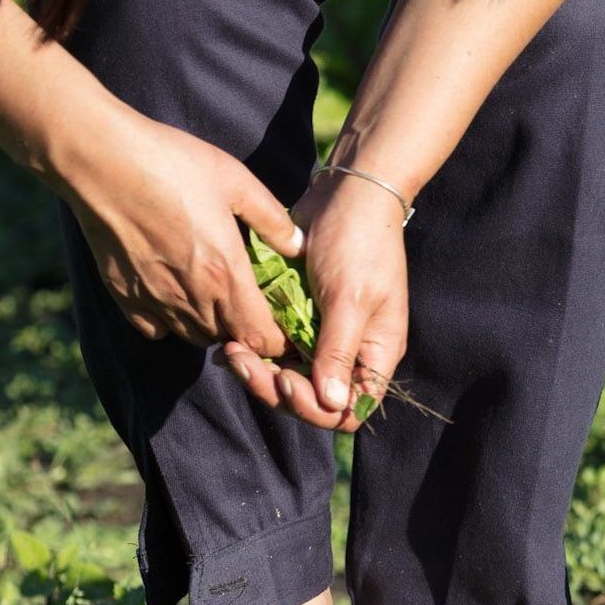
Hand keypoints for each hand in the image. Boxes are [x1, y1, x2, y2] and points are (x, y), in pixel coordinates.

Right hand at [56, 107, 302, 353]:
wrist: (99, 158)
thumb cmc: (171, 164)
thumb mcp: (237, 182)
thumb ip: (273, 220)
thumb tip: (299, 247)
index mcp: (226, 275)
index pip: (261, 338)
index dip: (275, 337)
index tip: (278, 319)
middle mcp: (192, 297)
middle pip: (230, 340)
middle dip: (244, 330)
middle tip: (248, 302)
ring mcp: (155, 300)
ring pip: (194, 337)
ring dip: (210, 326)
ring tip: (213, 296)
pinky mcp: (123, 294)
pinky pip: (155, 329)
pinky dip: (169, 321)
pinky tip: (173, 293)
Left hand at [222, 167, 409, 432]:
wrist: (350, 193)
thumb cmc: (360, 243)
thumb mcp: (351, 299)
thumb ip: (338, 352)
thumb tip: (333, 405)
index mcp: (374, 354)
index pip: (348, 411)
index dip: (315, 409)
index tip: (285, 381)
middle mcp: (351, 352)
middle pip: (312, 398)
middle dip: (274, 388)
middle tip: (241, 359)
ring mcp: (324, 335)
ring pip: (290, 376)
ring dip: (258, 370)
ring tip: (230, 348)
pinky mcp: (302, 315)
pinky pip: (278, 347)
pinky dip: (255, 349)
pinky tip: (230, 340)